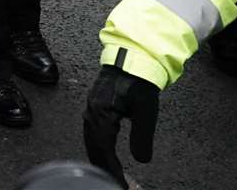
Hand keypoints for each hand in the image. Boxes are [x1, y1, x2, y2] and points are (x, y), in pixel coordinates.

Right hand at [82, 64, 159, 186]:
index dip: (111, 169)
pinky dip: (98, 146)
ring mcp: (91, 108)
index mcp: (101, 113)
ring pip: (91, 139)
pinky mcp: (95, 106)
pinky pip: (93, 132)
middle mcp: (91, 112)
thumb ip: (143, 137)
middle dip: (102, 166)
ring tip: (108, 171)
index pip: (103, 148)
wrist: (132, 58)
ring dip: (99, 157)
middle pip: (93, 146)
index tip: (118, 183)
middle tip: (113, 182)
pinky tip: (104, 152)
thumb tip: (142, 160)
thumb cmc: (139, 82)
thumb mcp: (146, 111)